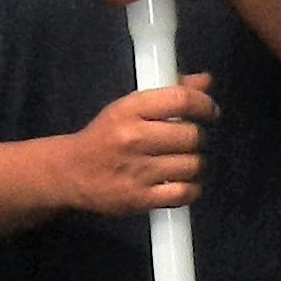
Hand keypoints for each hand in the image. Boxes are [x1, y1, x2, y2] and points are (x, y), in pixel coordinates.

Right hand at [51, 76, 212, 217]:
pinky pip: (185, 193)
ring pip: (192, 165)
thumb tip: (206, 81)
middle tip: (189, 141)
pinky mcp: (140, 199)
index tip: (209, 112)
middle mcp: (134, 138)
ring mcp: (138, 171)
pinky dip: (191, 189)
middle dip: (198, 137)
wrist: (70, 173)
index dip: (204, 104)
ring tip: (183, 162)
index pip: (181, 100)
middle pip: (191, 135)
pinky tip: (182, 183)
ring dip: (195, 164)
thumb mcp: (129, 108)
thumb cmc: (105, 137)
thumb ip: (169, 94)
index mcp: (130, 109)